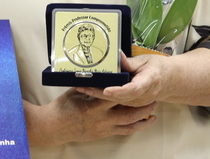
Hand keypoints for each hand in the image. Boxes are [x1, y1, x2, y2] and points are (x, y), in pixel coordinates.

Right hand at [24, 88, 156, 146]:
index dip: (127, 90)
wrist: (54, 127)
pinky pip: (123, 132)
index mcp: (93, 106)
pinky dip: (134, 128)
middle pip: (128, 114)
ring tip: (154, 114)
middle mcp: (101, 120)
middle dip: (143, 108)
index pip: (114, 96)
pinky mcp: (103, 135)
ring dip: (143, 120)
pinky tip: (141, 123)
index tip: (137, 83)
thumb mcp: (76, 91)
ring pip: (129, 126)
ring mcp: (104, 129)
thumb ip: (92, 85)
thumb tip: (102, 74)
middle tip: (154, 100)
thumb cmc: (63, 107)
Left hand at [79, 49, 209, 106]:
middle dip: (99, 93)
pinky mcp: (132, 104)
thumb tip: (116, 54)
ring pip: (116, 102)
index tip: (106, 91)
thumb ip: (129, 62)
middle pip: (119, 98)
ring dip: (98, 95)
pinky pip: (117, 102)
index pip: (132, 90)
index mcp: (148, 82)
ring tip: (81, 86)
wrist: (169, 81)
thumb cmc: (157, 69)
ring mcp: (138, 103)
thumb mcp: (145, 60)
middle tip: (83, 86)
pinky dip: (102, 97)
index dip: (118, 92)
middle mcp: (143, 96)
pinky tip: (89, 90)